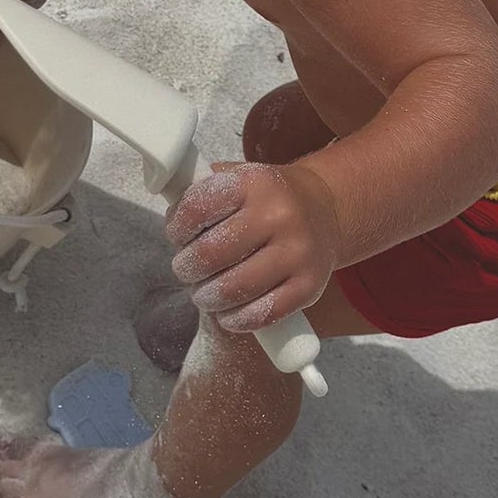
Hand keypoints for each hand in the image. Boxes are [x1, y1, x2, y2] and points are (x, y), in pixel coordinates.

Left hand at [165, 160, 341, 334]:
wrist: (325, 209)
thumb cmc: (267, 199)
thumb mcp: (239, 178)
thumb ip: (202, 190)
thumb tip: (172, 219)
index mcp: (255, 184)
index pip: (198, 208)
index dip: (178, 227)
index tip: (177, 235)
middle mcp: (280, 217)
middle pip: (210, 254)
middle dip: (187, 267)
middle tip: (187, 269)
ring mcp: (298, 253)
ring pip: (233, 289)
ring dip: (207, 297)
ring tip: (204, 293)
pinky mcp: (309, 286)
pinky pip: (263, 314)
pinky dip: (236, 319)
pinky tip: (227, 313)